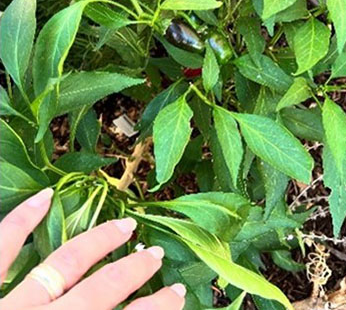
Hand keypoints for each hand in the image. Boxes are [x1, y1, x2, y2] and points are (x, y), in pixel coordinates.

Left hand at [0, 189, 185, 309]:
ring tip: (125, 226)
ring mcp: (10, 306)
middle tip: (155, 256)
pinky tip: (44, 197)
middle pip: (100, 293)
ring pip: (63, 265)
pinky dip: (20, 222)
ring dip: (98, 244)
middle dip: (133, 273)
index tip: (178, 295)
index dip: (154, 308)